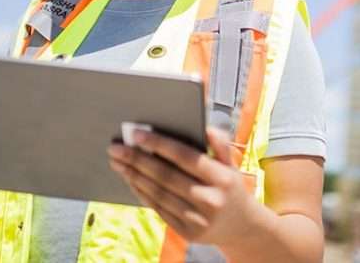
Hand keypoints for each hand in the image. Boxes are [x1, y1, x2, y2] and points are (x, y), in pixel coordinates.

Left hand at [107, 127, 262, 247]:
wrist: (242, 228)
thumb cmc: (230, 187)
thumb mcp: (231, 164)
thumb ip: (219, 143)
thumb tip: (203, 126)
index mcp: (222, 178)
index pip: (185, 157)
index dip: (159, 144)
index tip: (137, 134)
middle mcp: (210, 200)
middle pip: (166, 176)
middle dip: (138, 160)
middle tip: (116, 148)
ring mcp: (198, 220)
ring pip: (159, 194)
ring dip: (134, 176)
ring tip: (118, 162)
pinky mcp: (187, 233)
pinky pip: (159, 209)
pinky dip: (142, 193)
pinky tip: (131, 179)